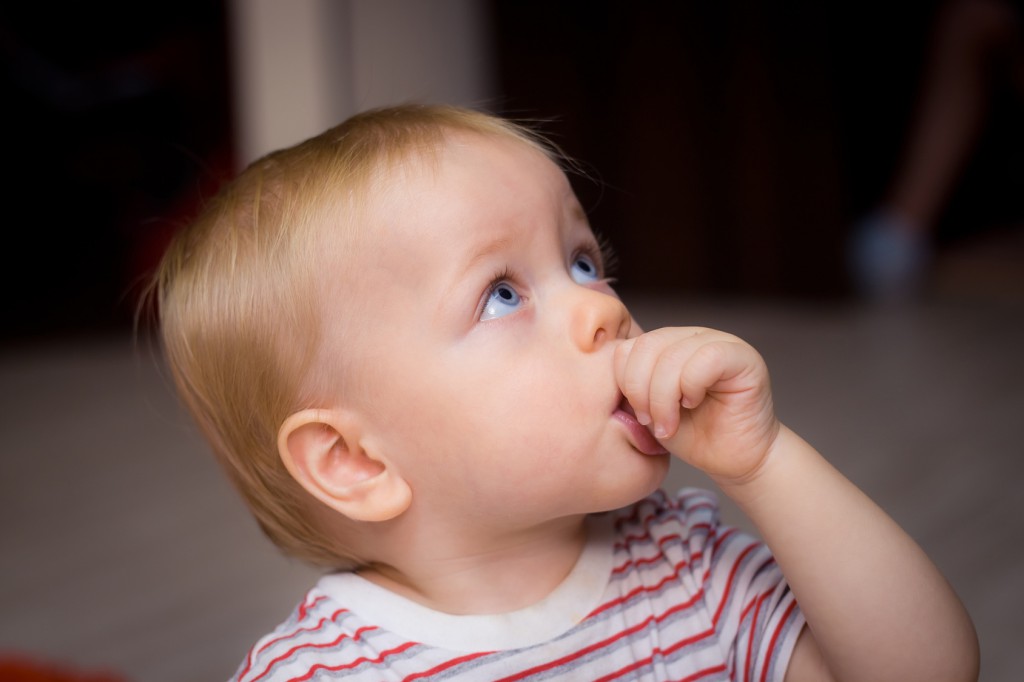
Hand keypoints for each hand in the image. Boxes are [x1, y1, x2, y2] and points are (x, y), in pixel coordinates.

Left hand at [614, 327, 779, 482]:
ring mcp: (719, 341)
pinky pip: (705, 359)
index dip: (625, 381)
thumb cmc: (691, 436)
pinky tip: (693, 404)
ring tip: (669, 424)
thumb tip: (602, 375)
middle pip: (646, 346)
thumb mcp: (648, 409)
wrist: (735, 460)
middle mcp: (692, 336)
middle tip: (650, 422)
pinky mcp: (743, 357)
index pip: (628, 346)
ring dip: (663, 398)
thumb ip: (631, 387)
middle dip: (641, 391)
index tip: (636, 415)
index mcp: (667, 345)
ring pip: (672, 355)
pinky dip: (690, 387)